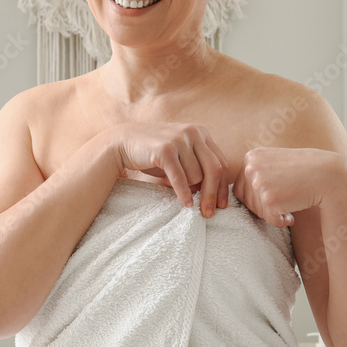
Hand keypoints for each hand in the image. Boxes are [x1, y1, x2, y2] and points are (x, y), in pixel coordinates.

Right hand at [110, 122, 232, 216]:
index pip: (221, 163)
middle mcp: (193, 132)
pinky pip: (180, 178)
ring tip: (174, 185)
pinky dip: (183, 193)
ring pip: (196, 176)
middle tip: (209, 214)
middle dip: (213, 195)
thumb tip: (213, 194)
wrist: (123, 142)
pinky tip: (185, 204)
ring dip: (188, 187)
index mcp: (200, 132)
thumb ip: (198, 168)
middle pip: (214, 170)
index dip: (223, 187)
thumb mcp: (180, 157)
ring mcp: (179, 139)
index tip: (222, 205)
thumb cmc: (154, 153)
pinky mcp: (165, 150)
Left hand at [231, 147, 346, 227]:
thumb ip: (257, 172)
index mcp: (251, 157)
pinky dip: (280, 221)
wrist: (328, 175)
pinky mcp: (269, 200)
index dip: (257, 197)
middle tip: (284, 202)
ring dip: (272, 213)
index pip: (241, 187)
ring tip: (290, 204)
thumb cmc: (304, 170)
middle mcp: (251, 168)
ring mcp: (259, 183)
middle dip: (263, 207)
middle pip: (246, 200)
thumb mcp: (275, 162)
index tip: (276, 194)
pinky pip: (269, 219)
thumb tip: (236, 193)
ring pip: (256, 211)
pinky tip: (292, 214)